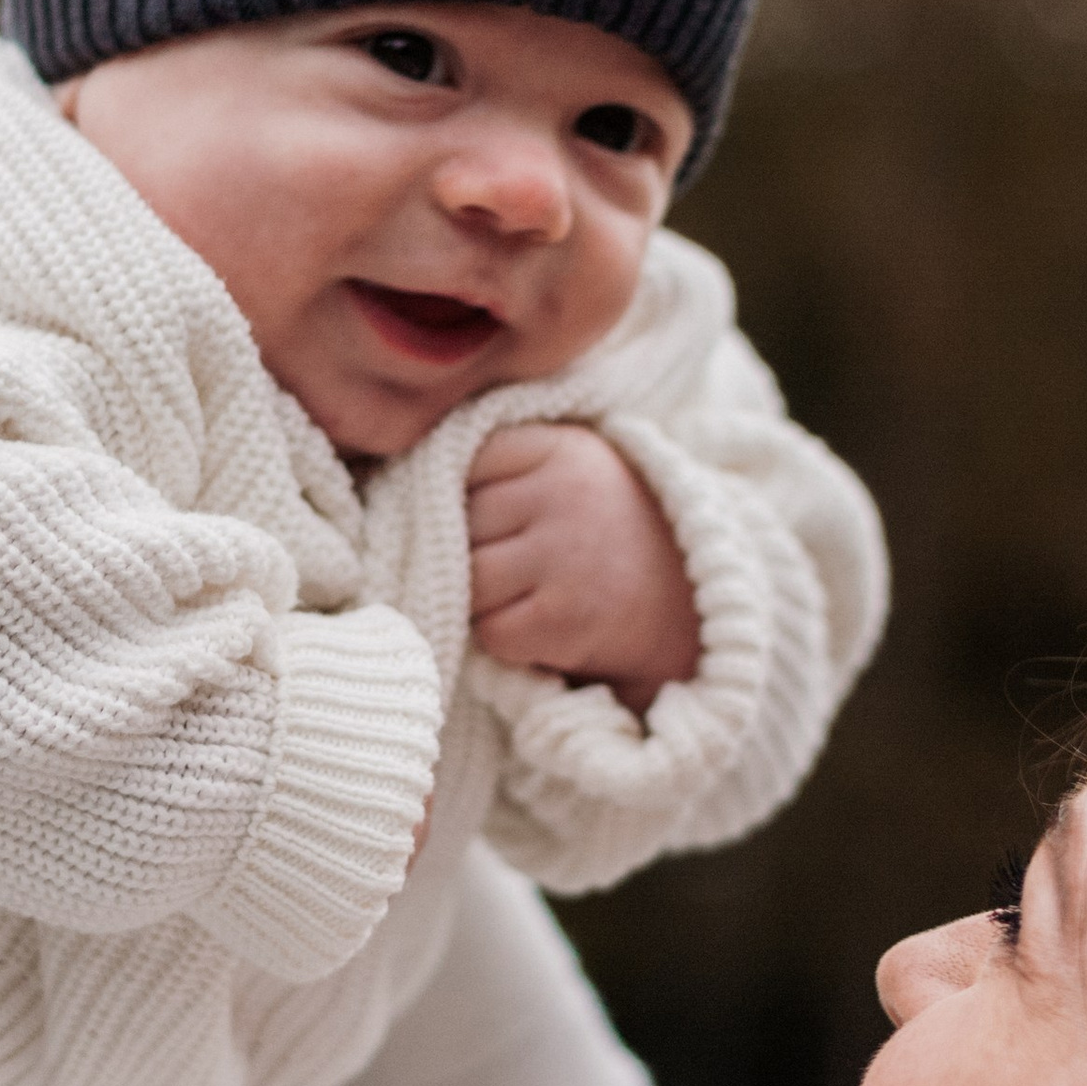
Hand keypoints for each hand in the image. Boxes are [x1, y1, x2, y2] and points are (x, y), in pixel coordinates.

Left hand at [466, 424, 699, 717]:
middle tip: (509, 565)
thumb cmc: (607, 534)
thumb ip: (501, 464)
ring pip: (466, 579)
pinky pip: (491, 631)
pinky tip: (541, 626)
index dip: (459, 498)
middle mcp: (565, 493)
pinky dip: (503, 639)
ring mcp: (566, 556)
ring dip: (479, 599)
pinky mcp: (565, 618)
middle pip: (456, 523)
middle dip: (467, 552)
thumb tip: (392, 484)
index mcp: (559, 446)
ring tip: (523, 595)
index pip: (460, 463)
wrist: (695, 607)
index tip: (487, 519)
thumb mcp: (569, 470)